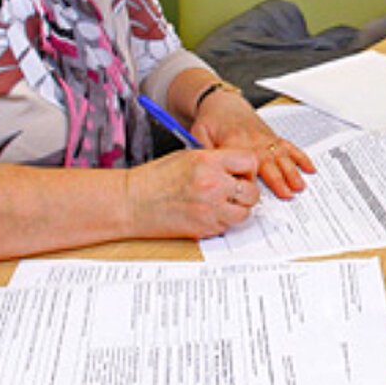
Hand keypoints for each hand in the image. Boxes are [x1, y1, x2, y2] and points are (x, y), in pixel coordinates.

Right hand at [125, 148, 262, 237]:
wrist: (132, 202)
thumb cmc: (155, 179)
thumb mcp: (187, 157)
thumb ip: (215, 161)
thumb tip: (237, 169)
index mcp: (208, 161)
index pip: (249, 161)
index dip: (248, 169)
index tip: (241, 173)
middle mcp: (213, 184)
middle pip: (252, 191)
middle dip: (247, 192)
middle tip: (234, 192)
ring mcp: (210, 208)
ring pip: (245, 213)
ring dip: (238, 209)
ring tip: (223, 205)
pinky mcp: (205, 228)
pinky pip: (228, 226)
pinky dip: (223, 221)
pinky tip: (209, 214)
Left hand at [191, 91, 315, 198]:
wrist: (223, 103)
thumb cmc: (211, 120)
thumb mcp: (199, 134)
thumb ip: (204, 153)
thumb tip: (207, 172)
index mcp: (235, 141)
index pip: (244, 163)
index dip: (250, 179)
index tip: (254, 194)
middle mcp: (254, 140)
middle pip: (268, 162)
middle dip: (279, 179)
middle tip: (287, 195)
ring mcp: (265, 139)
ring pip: (282, 156)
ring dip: (292, 171)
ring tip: (300, 186)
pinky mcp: (272, 138)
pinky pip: (289, 147)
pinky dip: (301, 157)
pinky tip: (310, 169)